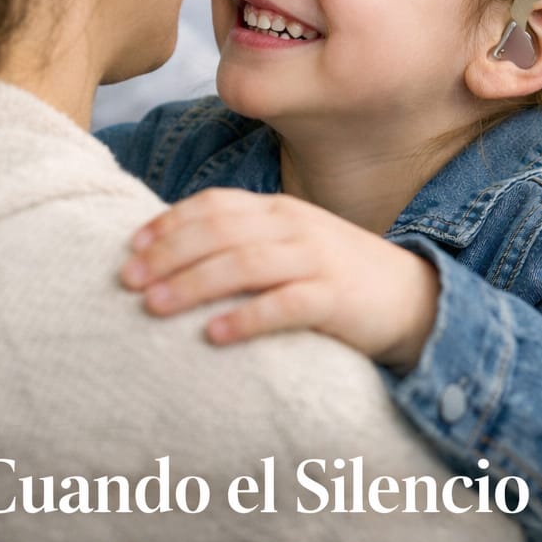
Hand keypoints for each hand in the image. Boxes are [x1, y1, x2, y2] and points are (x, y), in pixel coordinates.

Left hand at [119, 188, 439, 372]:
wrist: (412, 298)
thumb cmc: (335, 278)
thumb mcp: (290, 247)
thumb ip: (244, 243)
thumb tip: (173, 259)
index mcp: (279, 210)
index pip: (215, 205)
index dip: (169, 223)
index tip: (130, 249)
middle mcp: (294, 227)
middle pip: (220, 232)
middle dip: (169, 254)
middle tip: (128, 281)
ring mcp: (316, 260)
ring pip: (245, 264)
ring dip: (194, 284)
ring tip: (154, 307)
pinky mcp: (335, 299)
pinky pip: (285, 305)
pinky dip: (247, 318)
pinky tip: (215, 335)